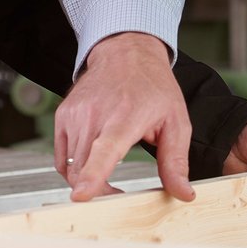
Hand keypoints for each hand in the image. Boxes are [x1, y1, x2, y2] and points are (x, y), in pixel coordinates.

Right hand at [54, 32, 194, 202]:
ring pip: (70, 167)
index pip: (105, 149)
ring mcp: (75, 114)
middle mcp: (95, 114)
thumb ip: (176, 161)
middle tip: (118, 196)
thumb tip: (184, 193)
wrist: (125, 52)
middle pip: (83, 167)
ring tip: (107, 179)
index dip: (92, 175)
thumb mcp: (176, 121)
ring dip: (86, 182)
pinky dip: (74, 169)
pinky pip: (62, 157)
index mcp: (126, 116)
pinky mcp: (63, 116)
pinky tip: (92, 164)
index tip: (82, 194)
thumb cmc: (152, 85)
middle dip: (98, 192)